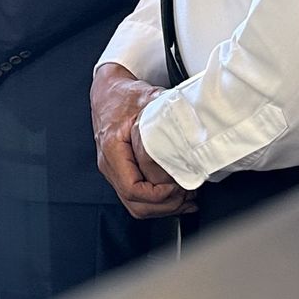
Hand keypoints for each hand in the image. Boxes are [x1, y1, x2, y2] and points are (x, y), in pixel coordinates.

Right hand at [91, 63, 192, 217]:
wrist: (108, 92)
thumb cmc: (123, 96)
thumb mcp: (148, 101)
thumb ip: (167, 118)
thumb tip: (189, 136)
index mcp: (112, 149)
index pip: (133, 188)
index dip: (159, 195)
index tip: (177, 187)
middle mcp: (110, 164)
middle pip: (135, 204)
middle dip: (165, 206)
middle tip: (188, 196)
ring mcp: (115, 171)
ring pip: (137, 206)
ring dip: (164, 207)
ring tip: (187, 199)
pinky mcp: (123, 173)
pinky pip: (138, 197)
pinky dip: (159, 202)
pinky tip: (177, 197)